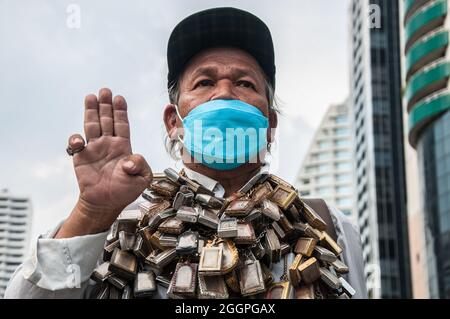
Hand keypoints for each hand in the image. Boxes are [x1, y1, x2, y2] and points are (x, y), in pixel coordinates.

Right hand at [57, 88, 151, 236]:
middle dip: (106, 105)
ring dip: (91, 111)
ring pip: (92, 126)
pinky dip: (76, 139)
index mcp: (124, 147)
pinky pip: (76, 144)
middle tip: (105, 90)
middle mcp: (108, 144)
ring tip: (91, 97)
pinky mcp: (81, 157)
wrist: (106, 204)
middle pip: (106, 120)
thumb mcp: (142, 179)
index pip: (122, 124)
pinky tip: (80, 140)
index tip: (119, 98)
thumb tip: (129, 160)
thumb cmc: (124, 192)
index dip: (120, 111)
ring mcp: (94, 149)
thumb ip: (140, 166)